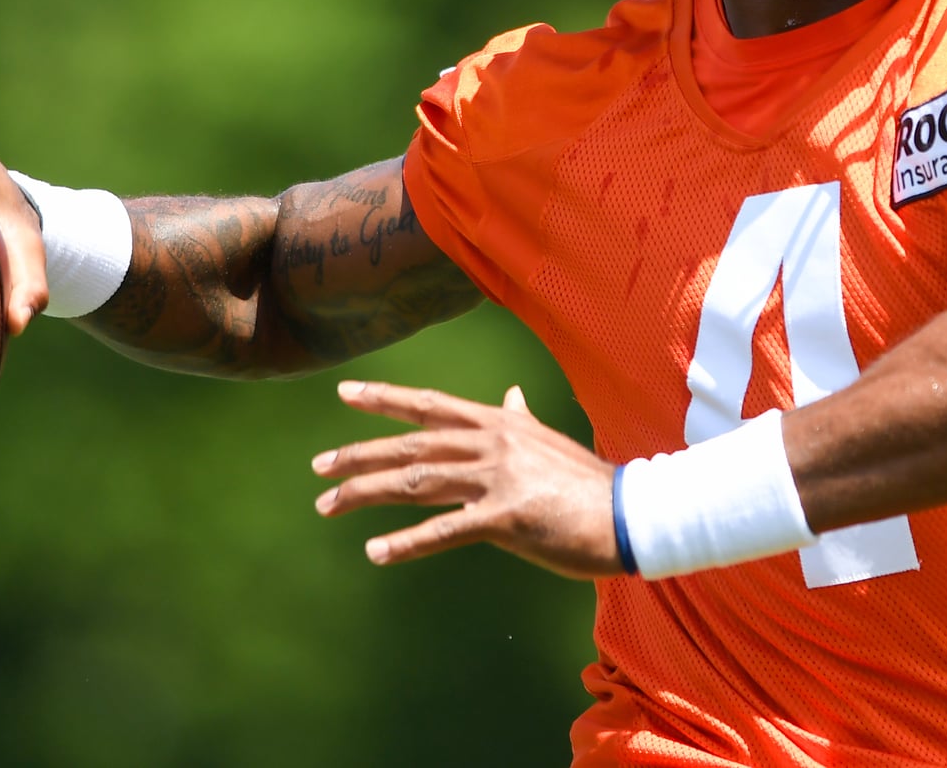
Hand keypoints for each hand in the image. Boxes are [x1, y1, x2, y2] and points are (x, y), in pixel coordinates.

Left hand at [311, 380, 623, 580]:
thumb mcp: (548, 442)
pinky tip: (375, 553)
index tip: (344, 394)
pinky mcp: (506, 517)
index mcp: (498, 422)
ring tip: (328, 504)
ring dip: (365, 493)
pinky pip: (443, 531)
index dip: (385, 399)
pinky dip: (405, 544)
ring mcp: (497, 478)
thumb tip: (511, 394)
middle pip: (410, 446)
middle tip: (317, 467)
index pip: (429, 406)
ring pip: (415, 482)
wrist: (630, 514)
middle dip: (358, 455)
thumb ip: (521, 419)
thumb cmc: (587, 483)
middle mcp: (491, 443)